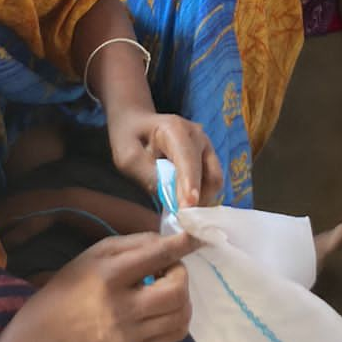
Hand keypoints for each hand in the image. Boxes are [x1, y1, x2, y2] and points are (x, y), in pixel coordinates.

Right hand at [34, 232, 196, 341]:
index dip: (181, 245)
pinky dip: (180, 315)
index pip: (156, 258)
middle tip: (168, 267)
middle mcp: (123, 308)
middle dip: (180, 273)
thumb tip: (173, 241)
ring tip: (165, 286)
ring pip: (181, 315)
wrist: (55, 326)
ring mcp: (131, 333)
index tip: (196, 236)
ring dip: (183, 295)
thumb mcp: (100, 250)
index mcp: (111, 277)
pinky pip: (177, 333)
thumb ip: (138, 242)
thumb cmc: (78, 280)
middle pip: (176, 292)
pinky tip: (165, 305)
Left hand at [108, 107, 222, 209]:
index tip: (188, 206)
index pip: (187, 160)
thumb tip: (171, 198)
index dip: (190, 184)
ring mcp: (205, 145)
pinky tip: (184, 202)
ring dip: (202, 199)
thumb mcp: (128, 158)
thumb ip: (148, 176)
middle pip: (208, 173)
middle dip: (197, 198)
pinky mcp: (207, 156)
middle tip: (181, 219)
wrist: (137, 122)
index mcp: (176, 129)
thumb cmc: (129, 137)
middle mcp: (197, 135)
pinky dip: (202, 195)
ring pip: (214, 180)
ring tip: (180, 211)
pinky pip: (211, 180)